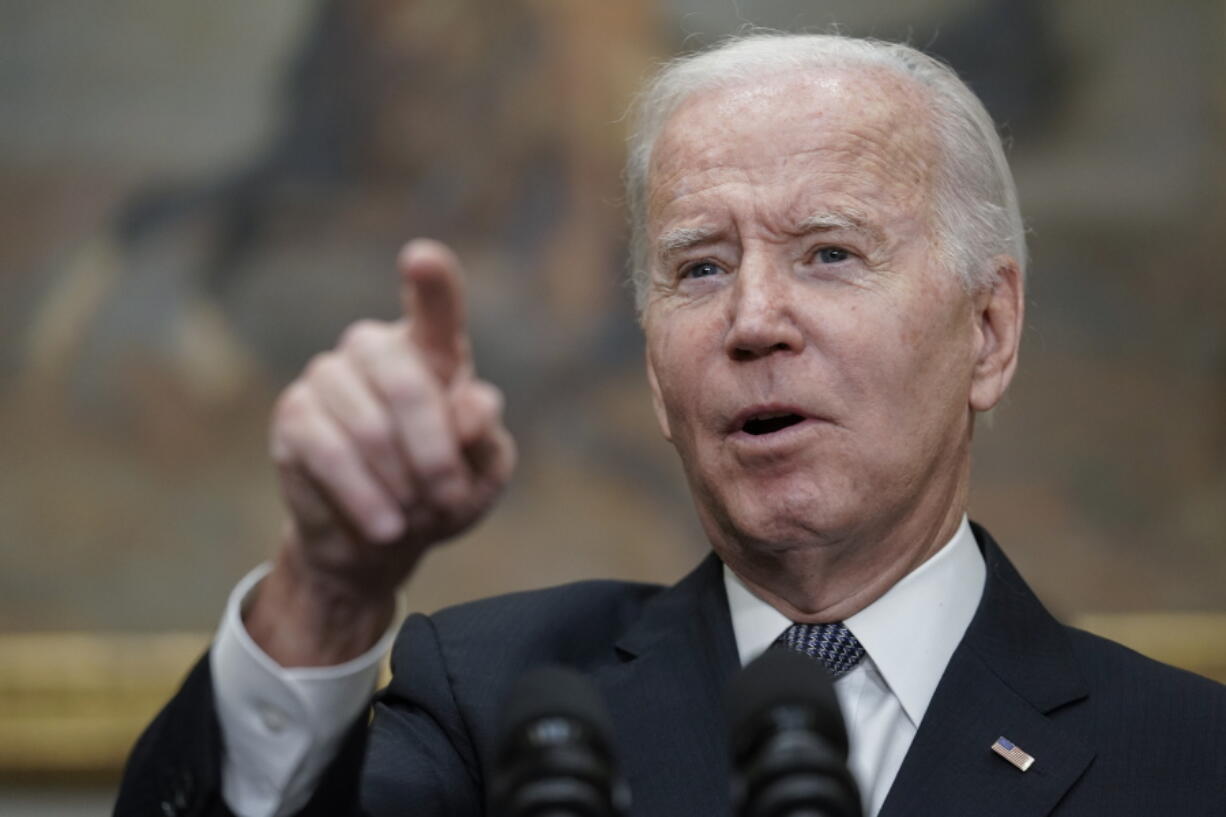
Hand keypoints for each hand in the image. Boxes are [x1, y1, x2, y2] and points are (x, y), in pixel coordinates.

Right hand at [248, 240, 515, 664]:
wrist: (381, 540)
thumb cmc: (441, 494)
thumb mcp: (483, 473)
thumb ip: (486, 436)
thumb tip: (471, 406)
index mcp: (432, 350)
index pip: (435, 304)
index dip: (431, 281)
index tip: (422, 258)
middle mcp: (376, 349)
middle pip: (406, 382)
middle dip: (434, 452)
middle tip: (448, 499)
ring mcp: (329, 377)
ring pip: (368, 425)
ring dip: (401, 483)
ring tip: (415, 516)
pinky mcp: (294, 417)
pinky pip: (328, 452)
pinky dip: (363, 495)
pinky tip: (385, 526)